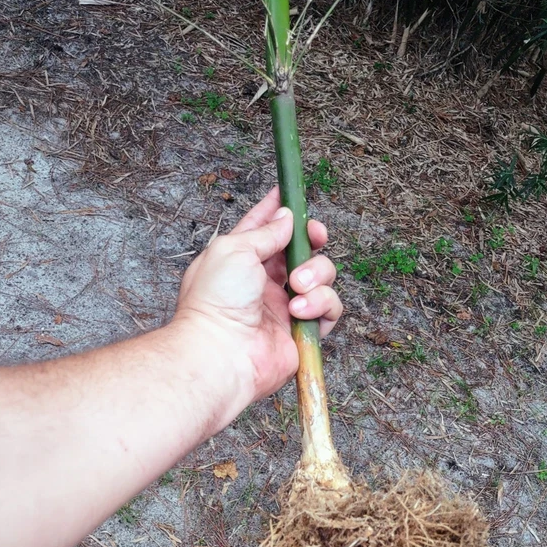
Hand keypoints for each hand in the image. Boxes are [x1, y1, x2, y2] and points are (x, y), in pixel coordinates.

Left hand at [173, 187, 342, 409]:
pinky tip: (299, 312)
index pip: (265, 228)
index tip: (291, 192)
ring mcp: (285, 306)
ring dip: (315, 275)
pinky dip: (321, 305)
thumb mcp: (234, 249)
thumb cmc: (216, 301)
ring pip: (322, 276)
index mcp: (241, 259)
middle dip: (312, 239)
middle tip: (316, 235)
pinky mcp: (303, 330)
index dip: (279, 210)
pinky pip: (330, 308)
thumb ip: (265, 232)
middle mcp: (264, 281)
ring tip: (296, 287)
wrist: (222, 353)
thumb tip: (286, 218)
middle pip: (301, 250)